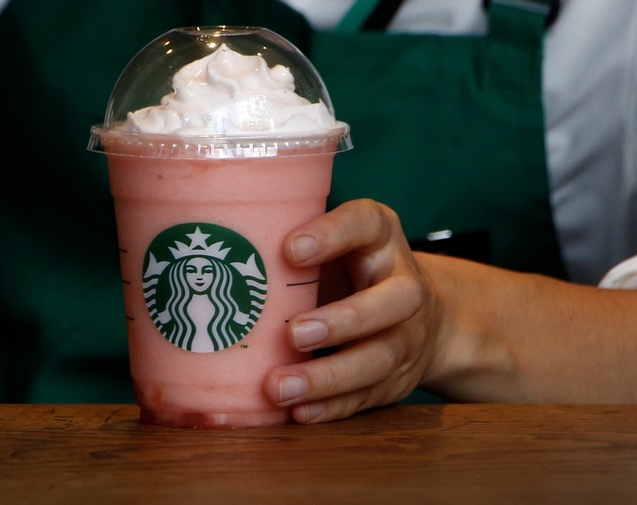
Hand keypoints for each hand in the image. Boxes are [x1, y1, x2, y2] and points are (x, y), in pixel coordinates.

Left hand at [264, 199, 439, 422]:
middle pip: (392, 302)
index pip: (366, 224)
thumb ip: (292, 244)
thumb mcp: (336, 245)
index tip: (290, 249)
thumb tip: (213, 248)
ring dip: (327, 377)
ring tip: (279, 386)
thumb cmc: (352, 271)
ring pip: (377, 359)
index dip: (333, 234)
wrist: (423, 319)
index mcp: (381, 238)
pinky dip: (332, 407)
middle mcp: (404, 286)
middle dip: (342, 321)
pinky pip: (368, 397)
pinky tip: (298, 411)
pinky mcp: (396, 379)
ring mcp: (406, 336)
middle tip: (293, 334)